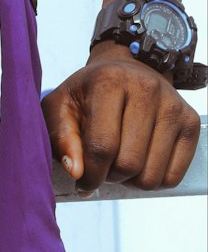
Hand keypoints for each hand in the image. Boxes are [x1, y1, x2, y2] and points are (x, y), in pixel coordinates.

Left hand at [42, 42, 201, 193]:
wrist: (127, 69)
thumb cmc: (90, 92)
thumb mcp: (61, 106)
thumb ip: (60, 137)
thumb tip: (76, 171)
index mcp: (109, 82)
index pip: (102, 146)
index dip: (89, 174)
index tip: (82, 181)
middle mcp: (146, 90)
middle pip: (128, 164)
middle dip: (109, 176)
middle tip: (101, 166)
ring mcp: (173, 106)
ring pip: (151, 176)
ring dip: (130, 181)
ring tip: (120, 161)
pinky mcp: (191, 122)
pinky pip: (172, 177)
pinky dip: (153, 180)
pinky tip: (140, 162)